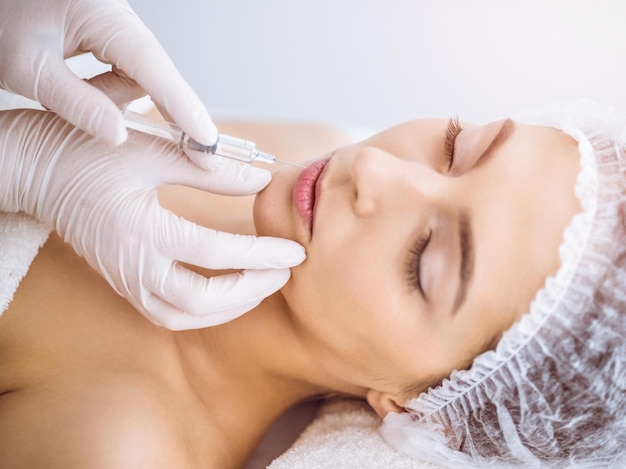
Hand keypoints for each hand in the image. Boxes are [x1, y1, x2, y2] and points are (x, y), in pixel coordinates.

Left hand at [0, 0, 216, 156]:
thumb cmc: (3, 14)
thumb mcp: (26, 64)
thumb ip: (75, 102)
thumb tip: (120, 135)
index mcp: (101, 15)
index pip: (153, 66)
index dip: (183, 107)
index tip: (207, 141)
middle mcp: (119, 18)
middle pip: (156, 73)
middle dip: (168, 113)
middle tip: (192, 155)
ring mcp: (118, 27)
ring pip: (139, 78)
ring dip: (114, 100)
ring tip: (65, 96)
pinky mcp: (111, 37)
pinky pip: (126, 73)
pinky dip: (109, 93)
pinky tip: (79, 95)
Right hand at [0, 108, 305, 329]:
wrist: (35, 169)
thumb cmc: (88, 151)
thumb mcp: (151, 150)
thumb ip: (210, 168)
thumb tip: (262, 180)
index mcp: (140, 230)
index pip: (214, 253)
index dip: (260, 254)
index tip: (295, 249)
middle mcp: (132, 265)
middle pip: (200, 301)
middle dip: (250, 291)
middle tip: (285, 272)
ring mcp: (124, 278)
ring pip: (182, 316)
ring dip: (228, 307)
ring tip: (262, 284)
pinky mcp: (123, 280)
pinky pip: (167, 311)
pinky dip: (203, 309)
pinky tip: (226, 290)